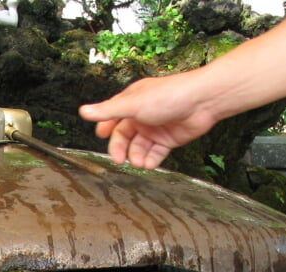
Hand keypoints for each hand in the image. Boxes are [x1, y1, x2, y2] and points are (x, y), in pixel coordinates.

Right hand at [79, 74, 220, 168]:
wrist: (202, 101)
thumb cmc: (169, 94)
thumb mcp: (132, 103)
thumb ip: (108, 111)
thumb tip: (83, 111)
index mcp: (132, 102)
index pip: (112, 117)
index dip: (106, 129)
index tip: (101, 137)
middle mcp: (143, 115)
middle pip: (124, 136)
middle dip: (120, 149)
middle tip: (118, 159)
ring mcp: (156, 128)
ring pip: (139, 147)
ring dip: (136, 156)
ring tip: (138, 162)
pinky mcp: (168, 139)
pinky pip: (155, 153)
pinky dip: (151, 160)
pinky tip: (149, 163)